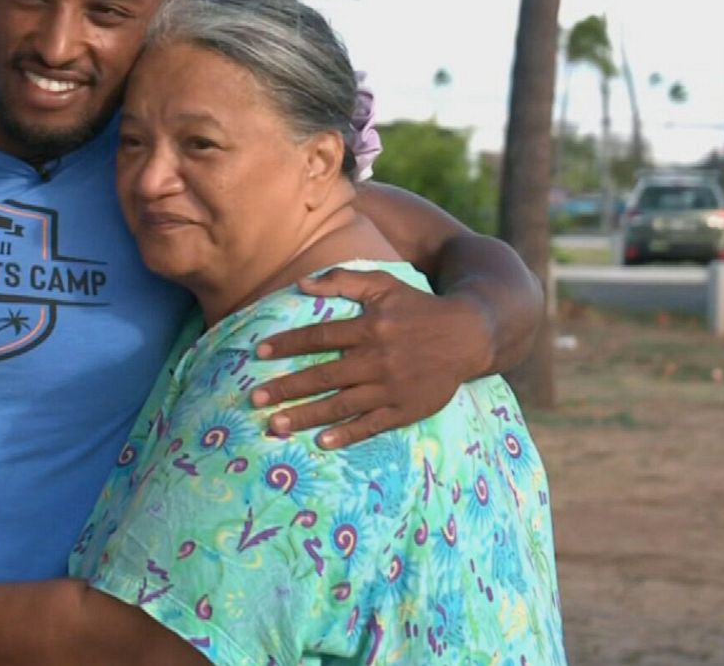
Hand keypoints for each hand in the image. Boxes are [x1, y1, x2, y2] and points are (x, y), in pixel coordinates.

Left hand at [250, 268, 491, 448]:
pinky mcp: (406, 409)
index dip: (289, 344)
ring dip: (306, 416)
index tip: (260, 352)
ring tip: (275, 425)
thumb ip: (343, 281)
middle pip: (323, 375)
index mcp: (370, 328)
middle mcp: (378, 359)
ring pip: (342, 405)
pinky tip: (320, 442)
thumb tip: (301, 284)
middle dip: (286, 388)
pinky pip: (372, 424)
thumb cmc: (418, 308)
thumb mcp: (385, 285)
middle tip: (254, 399)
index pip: (320, 336)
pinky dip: (347, 434)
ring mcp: (391, 388)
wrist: (469, 335)